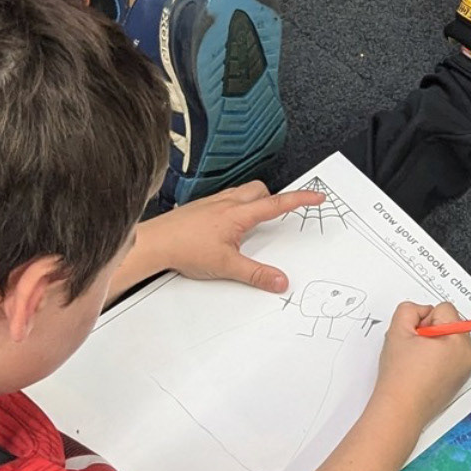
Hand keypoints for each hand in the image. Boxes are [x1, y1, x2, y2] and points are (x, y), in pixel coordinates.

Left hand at [133, 183, 325, 293]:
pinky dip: (235, 207)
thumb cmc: (183, 247)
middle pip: (260, 190)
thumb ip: (256, 274)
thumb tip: (279, 280)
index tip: (317, 196)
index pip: (278, 203)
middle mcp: (226, 202)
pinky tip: (227, 226)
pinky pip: (225, 199)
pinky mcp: (200, 208)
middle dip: (274, 199)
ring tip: (253, 223)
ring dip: (253, 202)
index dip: (301, 199)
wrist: (153, 243)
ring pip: (242, 192)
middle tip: (280, 214)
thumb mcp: (227, 266)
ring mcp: (212, 203)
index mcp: (238, 214)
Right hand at [374, 301, 470, 426]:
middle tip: (415, 350)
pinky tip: (424, 371)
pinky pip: (452, 357)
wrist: (400, 409)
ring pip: (451, 339)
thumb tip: (420, 311)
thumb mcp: (397, 330)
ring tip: (418, 362)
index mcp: (458, 339)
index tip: (415, 337)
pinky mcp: (461, 379)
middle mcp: (468, 353)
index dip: (424, 320)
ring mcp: (466, 368)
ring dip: (436, 344)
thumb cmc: (400, 376)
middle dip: (432, 331)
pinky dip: (439, 359)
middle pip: (451, 323)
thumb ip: (408, 310)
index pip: (444, 309)